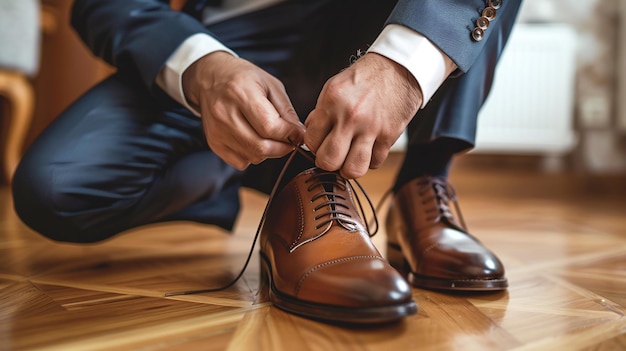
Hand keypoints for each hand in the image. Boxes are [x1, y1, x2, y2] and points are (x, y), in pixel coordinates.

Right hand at [182, 51, 304, 169]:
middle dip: (283, 148)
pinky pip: (241, 162)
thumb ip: (286, 111)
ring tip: (268, 136)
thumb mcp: (271, 85)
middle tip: (289, 140)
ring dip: (268, 151)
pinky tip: (252, 139)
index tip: (298, 134)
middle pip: (261, 147)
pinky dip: (252, 155)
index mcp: (240, 93)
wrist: (211, 77)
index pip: (270, 126)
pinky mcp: (213, 142)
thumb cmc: (244, 78)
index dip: (290, 134)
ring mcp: (217, 130)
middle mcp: (224, 113)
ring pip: (253, 157)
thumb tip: (299, 135)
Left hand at [304, 53, 422, 178]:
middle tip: (333, 155)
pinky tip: (369, 148)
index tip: (320, 143)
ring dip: (349, 168)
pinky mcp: (389, 136)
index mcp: (331, 102)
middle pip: (329, 161)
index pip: (311, 141)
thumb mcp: (334, 87)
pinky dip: (371, 160)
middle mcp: (350, 116)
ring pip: (353, 170)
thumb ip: (321, 113)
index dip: (314, 146)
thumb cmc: (365, 77)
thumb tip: (312, 134)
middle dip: (328, 163)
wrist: (399, 68)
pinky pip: (375, 163)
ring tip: (350, 158)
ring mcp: (371, 128)